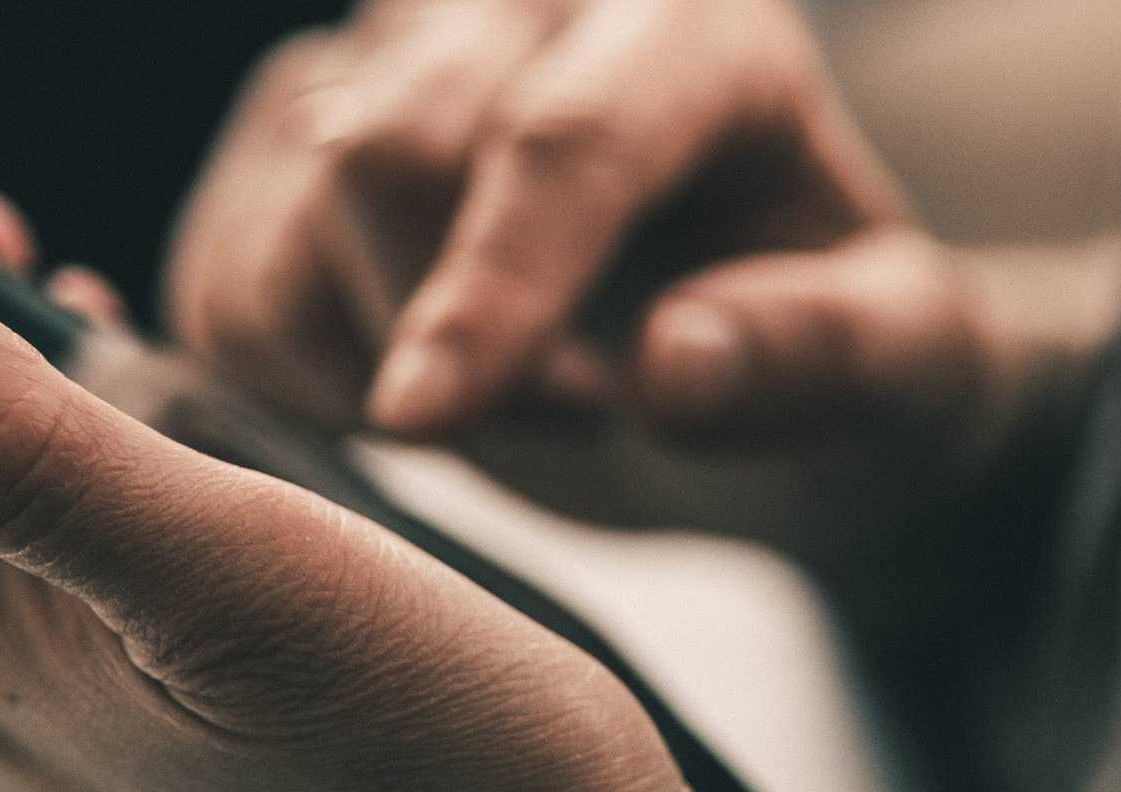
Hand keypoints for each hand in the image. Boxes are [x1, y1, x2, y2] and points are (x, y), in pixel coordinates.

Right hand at [164, 0, 1074, 568]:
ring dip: (367, 367)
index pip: (560, 137)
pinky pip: (221, 289)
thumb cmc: (811, 340)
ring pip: (284, 222)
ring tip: (498, 394)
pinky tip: (398, 383)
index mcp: (690, 23)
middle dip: (438, 336)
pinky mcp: (281, 156)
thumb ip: (823, 355)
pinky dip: (290, 378)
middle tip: (562, 413)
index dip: (489, 289)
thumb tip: (673, 362)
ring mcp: (378, 72)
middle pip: (389, 154)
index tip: (427, 422)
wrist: (713, 335)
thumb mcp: (899, 364)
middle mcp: (514, 7)